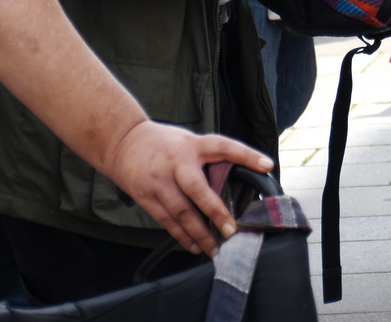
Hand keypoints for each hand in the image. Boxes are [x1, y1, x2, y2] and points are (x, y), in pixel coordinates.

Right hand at [103, 121, 271, 255]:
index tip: (267, 165)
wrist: (122, 141)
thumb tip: (234, 180)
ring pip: (181, 212)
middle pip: (197, 190)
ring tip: (215, 249)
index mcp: (193, 145)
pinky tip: (194, 246)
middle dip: (215, 212)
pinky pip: (166, 220)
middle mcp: (176, 163)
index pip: (224, 146)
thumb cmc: (164, 142)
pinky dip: (181, 236)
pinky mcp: (146, 197)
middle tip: (231, 231)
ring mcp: (159, 181)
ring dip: (199, 234)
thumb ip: (207, 158)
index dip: (246, 155)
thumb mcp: (188, 141)